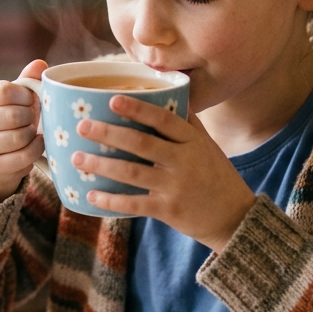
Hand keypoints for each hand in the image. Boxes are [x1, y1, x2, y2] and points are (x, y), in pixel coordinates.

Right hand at [0, 60, 47, 207]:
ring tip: (32, 130)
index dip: (25, 95)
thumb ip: (27, 80)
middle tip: (32, 117)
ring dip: (33, 133)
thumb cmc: (9, 117)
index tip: (30, 99)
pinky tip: (37, 143)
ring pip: (18, 138)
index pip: (4, 91)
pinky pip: (23, 157)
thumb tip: (40, 64)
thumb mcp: (15, 97)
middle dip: (30, 116)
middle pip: (12, 115)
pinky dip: (36, 149)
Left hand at [71, 95, 255, 251]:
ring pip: (132, 173)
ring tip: (77, 157)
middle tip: (82, 125)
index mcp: (193, 141)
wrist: (234, 217)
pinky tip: (91, 194)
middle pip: (142, 144)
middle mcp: (184, 161)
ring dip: (102, 165)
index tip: (113, 98)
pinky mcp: (169, 210)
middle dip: (109, 133)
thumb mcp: (207, 146)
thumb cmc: (217, 176)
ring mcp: (176, 187)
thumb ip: (187, 124)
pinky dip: (111, 200)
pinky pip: (134, 204)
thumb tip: (168, 94)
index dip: (138, 109)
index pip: (164, 119)